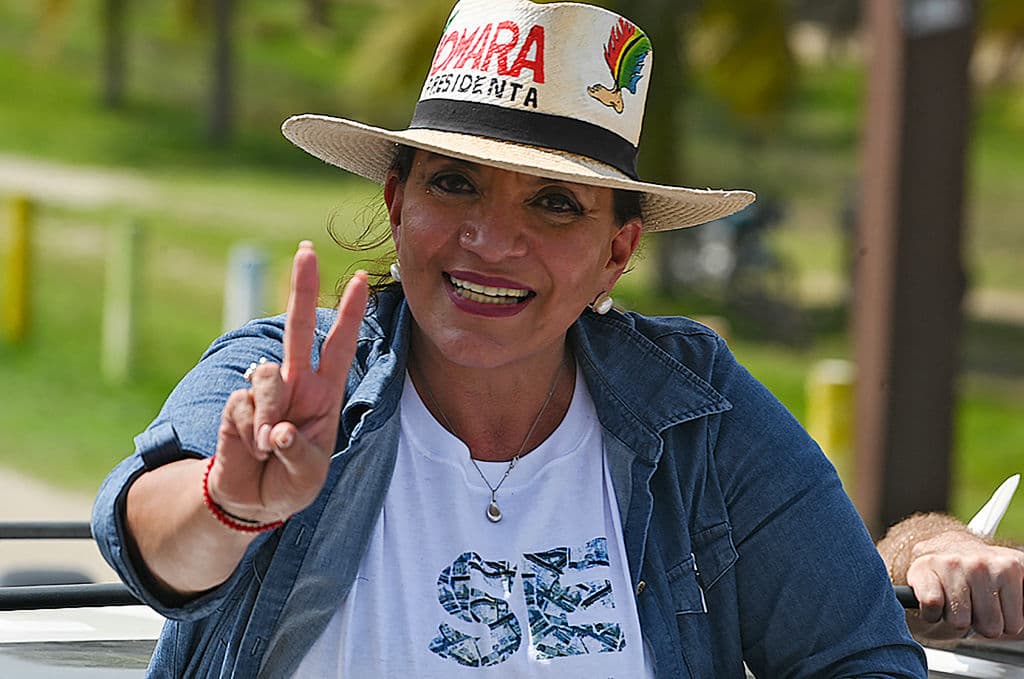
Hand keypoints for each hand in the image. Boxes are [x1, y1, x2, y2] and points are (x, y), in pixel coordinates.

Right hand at [207, 241, 367, 522]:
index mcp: (324, 393)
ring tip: (268, 448)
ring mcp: (264, 392)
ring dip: (268, 415)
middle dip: (302, 288)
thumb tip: (277, 430)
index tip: (360, 279)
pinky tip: (250, 450)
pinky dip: (248, 433)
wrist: (252, 501)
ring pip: (266, 377)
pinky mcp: (235, 405)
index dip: (350, 314)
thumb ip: (297, 452)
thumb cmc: (291, 483)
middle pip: (299, 327)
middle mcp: (295, 383)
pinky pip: (241, 407)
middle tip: (306, 250)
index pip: (340, 346)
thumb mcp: (308, 476)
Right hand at [906, 530, 1023, 638]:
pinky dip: (931, 612)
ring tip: (954, 599)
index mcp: (1011, 567)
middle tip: (972, 604)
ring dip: (954, 616)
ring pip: (959, 621)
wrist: (941, 546)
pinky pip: (932, 608)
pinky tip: (937, 598)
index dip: (1002, 622)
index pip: (1014, 625)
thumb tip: (1020, 625)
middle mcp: (982, 563)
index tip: (996, 607)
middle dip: (979, 622)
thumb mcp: (1012, 582)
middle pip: (988, 627)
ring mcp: (952, 564)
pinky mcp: (924, 569)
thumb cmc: (978, 573)